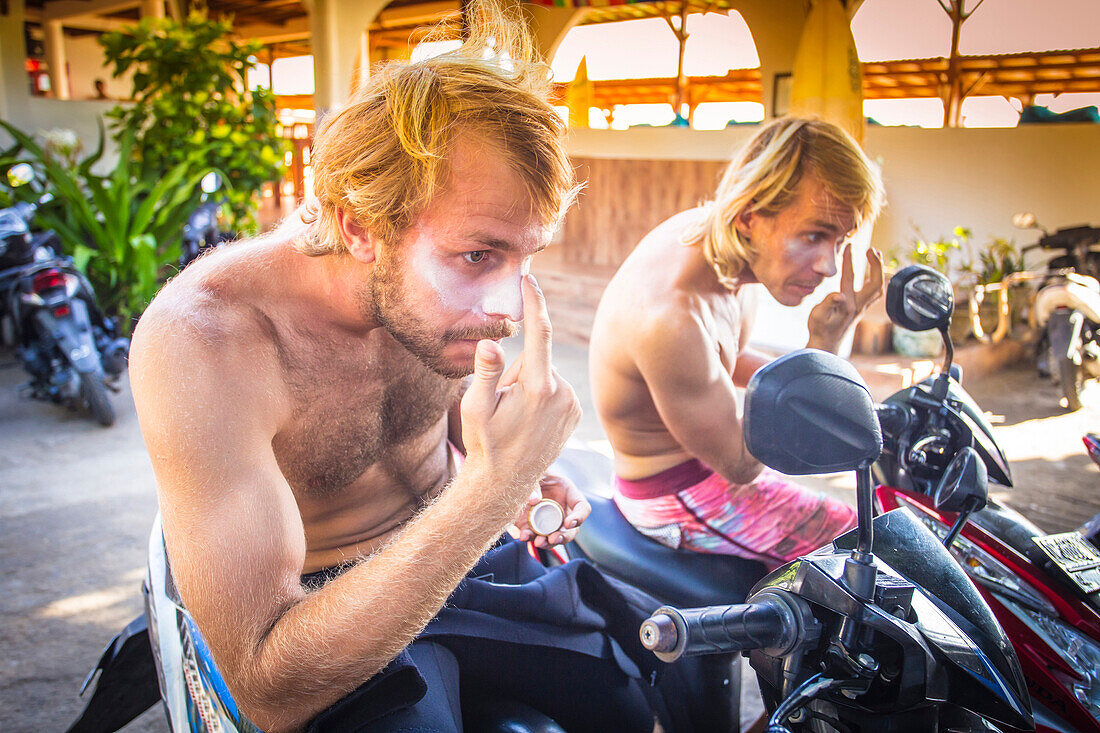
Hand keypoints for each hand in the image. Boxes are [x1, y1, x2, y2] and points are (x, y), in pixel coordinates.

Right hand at [460, 275, 581, 509]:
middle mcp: (562, 393)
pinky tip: (529, 422)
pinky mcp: (575, 414)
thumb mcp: (476, 408)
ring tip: (514, 417)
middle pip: (536, 359)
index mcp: (538, 387)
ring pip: (544, 376)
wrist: (504, 485)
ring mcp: (572, 405)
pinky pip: (555, 391)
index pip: (540, 332)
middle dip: (517, 370)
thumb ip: (485, 372)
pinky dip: (540, 397)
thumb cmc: (485, 444)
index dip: (534, 302)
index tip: (530, 279)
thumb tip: (491, 343)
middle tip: (501, 403)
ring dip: (528, 386)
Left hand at [509, 474, 591, 547]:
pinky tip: (523, 536)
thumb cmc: (533, 471)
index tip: (568, 523)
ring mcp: (548, 520)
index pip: (582, 508)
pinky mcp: (533, 526)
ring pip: (554, 537)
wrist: (518, 477)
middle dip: (564, 536)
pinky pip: (534, 536)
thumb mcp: (535, 473)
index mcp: (568, 493)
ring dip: (548, 543)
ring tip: (538, 543)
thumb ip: (535, 485)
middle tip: (553, 538)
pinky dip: (530, 538)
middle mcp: (562, 510)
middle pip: (571, 529)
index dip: (579, 517)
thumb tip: (534, 500)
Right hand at [807, 244, 882, 352]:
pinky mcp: (860, 310)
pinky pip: (874, 293)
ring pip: (878, 288)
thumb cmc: (819, 330)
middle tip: (872, 250)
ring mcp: (861, 309)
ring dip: (879, 271)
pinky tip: (872, 273)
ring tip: (875, 255)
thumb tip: (838, 294)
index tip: (849, 247)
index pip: (850, 278)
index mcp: (847, 305)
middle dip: (876, 265)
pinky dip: (876, 280)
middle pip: (875, 283)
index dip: (849, 261)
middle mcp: (858, 306)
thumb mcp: (816, 316)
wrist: (826, 346)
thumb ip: (827, 304)